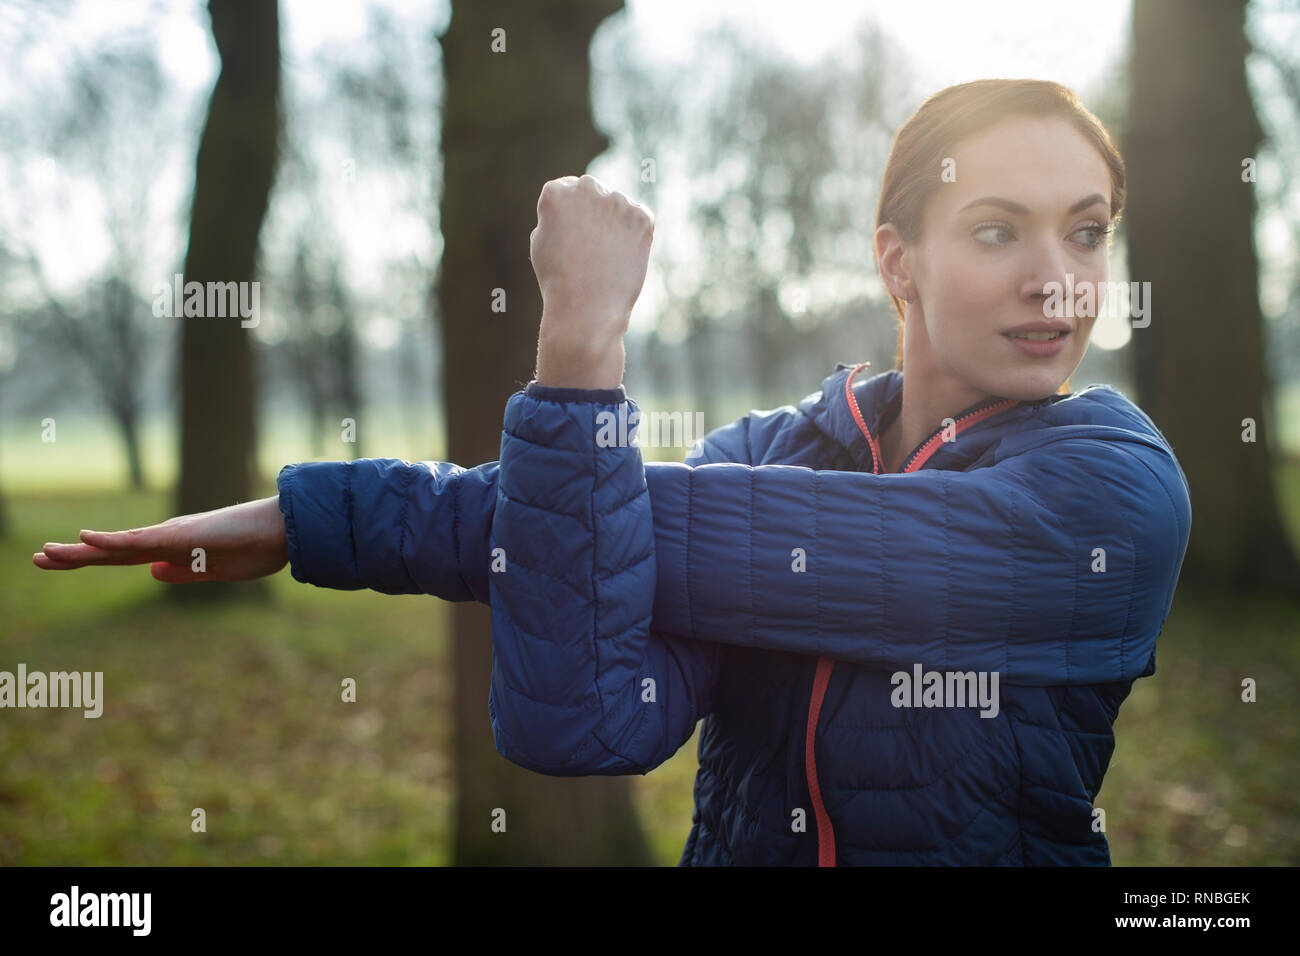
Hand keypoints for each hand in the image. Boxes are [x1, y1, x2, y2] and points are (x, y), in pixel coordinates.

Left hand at [33, 495, 288, 582]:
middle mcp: (167, 539)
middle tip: (38, 558)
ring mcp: (173, 536)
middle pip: (112, 551)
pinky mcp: (182, 535)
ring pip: (118, 546)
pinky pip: (141, 540)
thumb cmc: (261, 548)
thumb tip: (153, 574)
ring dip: (81, 551)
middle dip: (74, 556)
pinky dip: (111, 540)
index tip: (60, 560)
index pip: (123, 556)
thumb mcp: (217, 570)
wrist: (286, 531)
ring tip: (47, 553)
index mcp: (175, 550)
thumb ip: (186, 572)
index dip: (90, 558)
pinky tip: (86, 539)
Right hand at [530, 174, 653, 388]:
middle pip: (592, 192)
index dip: (570, 216)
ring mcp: (616, 200)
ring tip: (605, 258)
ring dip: (614, 223)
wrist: (586, 307)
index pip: (566, 189)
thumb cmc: (558, 280)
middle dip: (592, 212)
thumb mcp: (542, 242)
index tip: (571, 237)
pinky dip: (635, 235)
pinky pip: (639, 219)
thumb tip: (574, 207)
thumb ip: (555, 216)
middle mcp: (586, 188)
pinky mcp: (641, 216)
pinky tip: (622, 257)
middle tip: (591, 248)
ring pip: (617, 206)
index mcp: (555, 192)